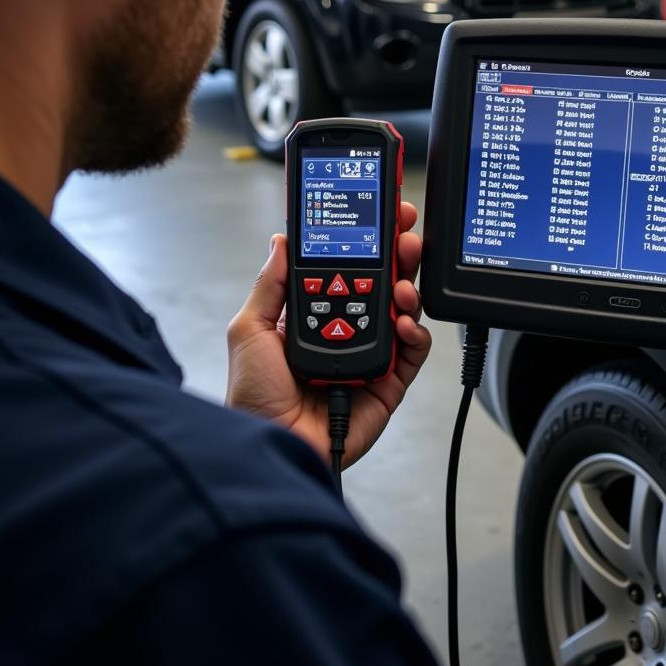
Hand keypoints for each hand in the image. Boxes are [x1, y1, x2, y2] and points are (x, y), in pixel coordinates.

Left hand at [225, 202, 431, 468]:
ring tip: (404, 284)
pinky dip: (415, 334)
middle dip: (398, 257)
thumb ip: (270, 285)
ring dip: (409, 290)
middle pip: (382, 285)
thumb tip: (281, 240)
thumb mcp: (249, 330)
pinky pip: (412, 354)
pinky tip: (405, 323)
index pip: (347, 270)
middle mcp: (345, 331)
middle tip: (406, 237)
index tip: (380, 218)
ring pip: (402, 313)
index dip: (367, 244)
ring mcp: (368, 355)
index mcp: (314, 315)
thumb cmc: (252, 398)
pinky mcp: (388, 385)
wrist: (270, 447)